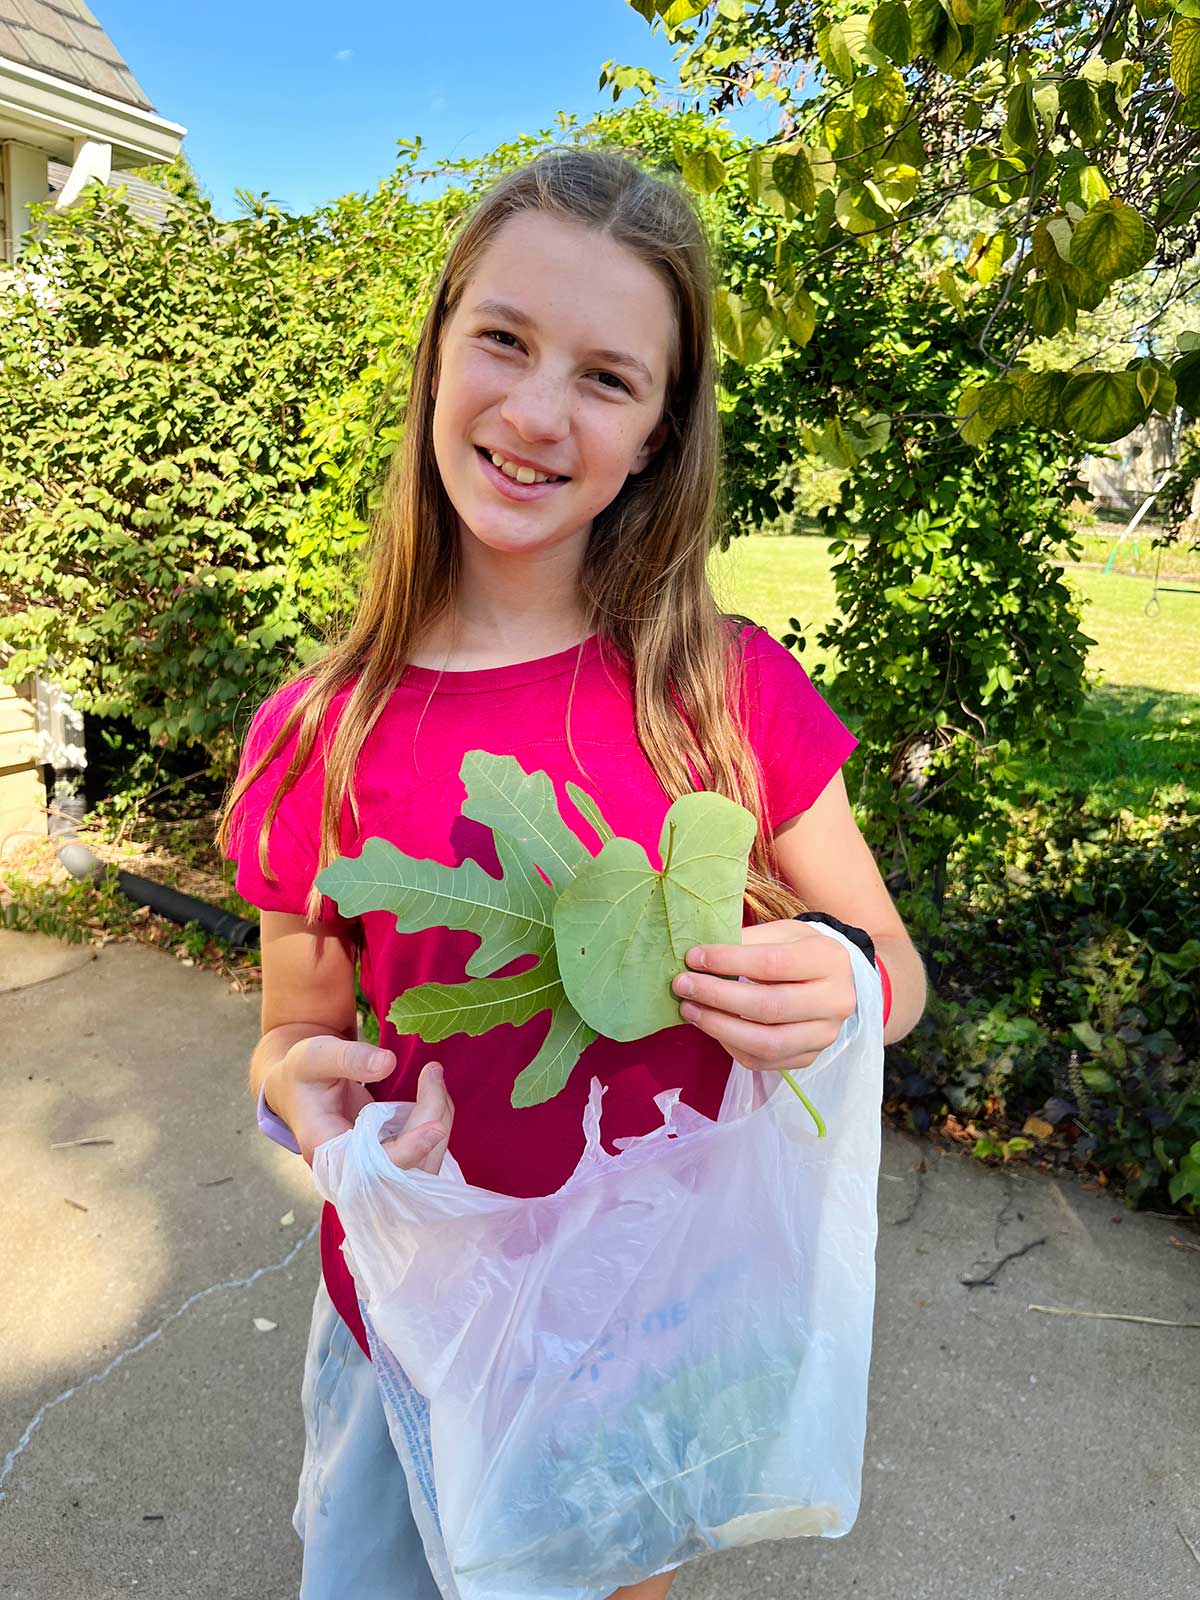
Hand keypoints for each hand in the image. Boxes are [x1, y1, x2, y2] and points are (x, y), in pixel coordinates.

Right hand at [264, 1039, 451, 1169]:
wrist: (298, 1088)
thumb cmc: (303, 1073)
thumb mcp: (315, 1056)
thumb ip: (349, 1058)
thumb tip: (388, 1063)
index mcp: (325, 1150)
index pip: (372, 1169)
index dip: (407, 1152)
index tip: (435, 1127)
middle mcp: (349, 1171)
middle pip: (406, 1168)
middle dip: (430, 1122)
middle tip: (434, 1073)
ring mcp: (370, 1170)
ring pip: (421, 1166)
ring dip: (439, 1122)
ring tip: (433, 1077)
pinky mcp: (387, 1159)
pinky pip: (423, 1154)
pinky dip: (435, 1123)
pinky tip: (432, 1091)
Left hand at [671, 918, 856, 1073]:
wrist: (830, 979)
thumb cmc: (798, 950)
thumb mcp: (779, 933)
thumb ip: (745, 942)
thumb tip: (700, 958)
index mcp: (829, 959)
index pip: (772, 964)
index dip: (728, 962)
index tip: (694, 958)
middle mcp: (835, 1001)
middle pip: (769, 1006)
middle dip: (717, 996)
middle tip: (683, 985)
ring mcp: (825, 1034)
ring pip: (766, 1042)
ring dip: (719, 1027)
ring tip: (690, 1010)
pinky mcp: (809, 1057)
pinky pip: (763, 1061)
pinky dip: (730, 1046)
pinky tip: (711, 1027)